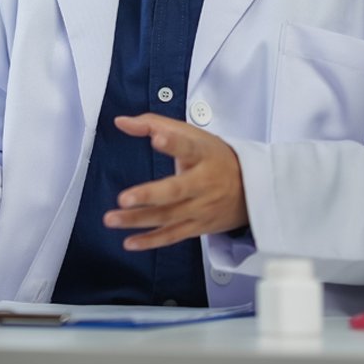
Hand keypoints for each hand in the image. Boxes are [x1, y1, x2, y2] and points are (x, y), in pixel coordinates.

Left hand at [103, 113, 247, 250]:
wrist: (252, 189)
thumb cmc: (213, 156)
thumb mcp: (189, 134)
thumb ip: (152, 124)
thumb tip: (121, 122)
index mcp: (203, 154)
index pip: (188, 146)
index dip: (173, 143)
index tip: (157, 138)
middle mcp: (204, 183)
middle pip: (176, 190)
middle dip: (149, 195)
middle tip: (124, 198)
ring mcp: (202, 207)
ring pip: (169, 216)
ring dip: (138, 220)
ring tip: (111, 219)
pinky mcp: (199, 226)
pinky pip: (173, 235)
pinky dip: (151, 241)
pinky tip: (129, 242)